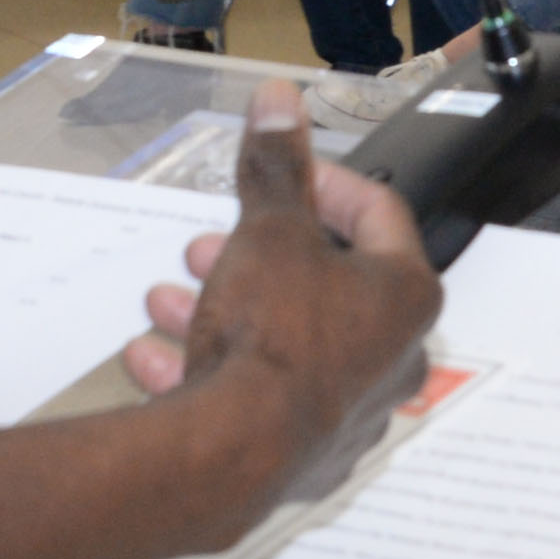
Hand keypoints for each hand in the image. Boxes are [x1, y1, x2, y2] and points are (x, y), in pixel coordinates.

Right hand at [114, 98, 440, 519]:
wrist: (234, 456)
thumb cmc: (272, 334)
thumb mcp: (267, 231)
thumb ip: (275, 168)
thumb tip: (279, 99)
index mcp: (405, 296)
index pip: (379, 215)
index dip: (325, 182)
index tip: (279, 176)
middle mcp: (393, 358)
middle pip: (326, 285)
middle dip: (257, 255)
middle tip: (206, 243)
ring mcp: (350, 415)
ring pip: (284, 345)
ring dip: (224, 312)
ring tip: (167, 300)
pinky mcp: (304, 459)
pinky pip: (256, 401)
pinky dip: (208, 373)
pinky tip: (154, 360)